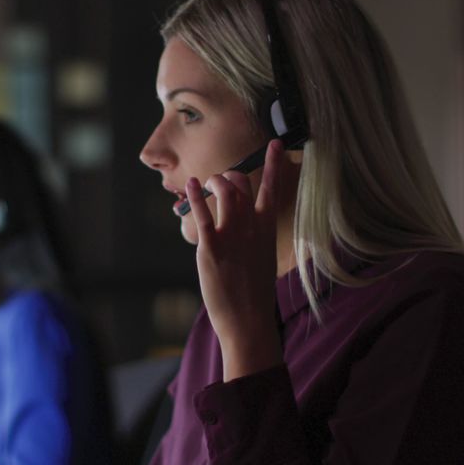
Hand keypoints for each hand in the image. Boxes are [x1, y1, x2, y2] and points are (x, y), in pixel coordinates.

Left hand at [185, 139, 286, 380]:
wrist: (249, 320)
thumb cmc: (254, 292)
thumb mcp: (262, 257)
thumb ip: (254, 235)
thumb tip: (244, 221)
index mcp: (267, 229)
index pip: (272, 188)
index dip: (273, 164)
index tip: (275, 144)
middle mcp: (251, 226)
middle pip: (242, 183)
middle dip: (230, 176)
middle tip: (222, 182)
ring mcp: (232, 234)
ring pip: (223, 190)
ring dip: (213, 182)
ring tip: (206, 186)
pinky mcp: (212, 246)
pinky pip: (202, 212)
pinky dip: (194, 195)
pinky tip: (189, 185)